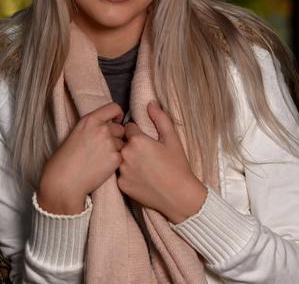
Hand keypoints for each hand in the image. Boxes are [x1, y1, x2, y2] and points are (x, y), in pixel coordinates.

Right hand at [37, 102, 124, 214]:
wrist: (63, 181)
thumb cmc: (65, 160)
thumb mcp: (76, 133)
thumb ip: (94, 126)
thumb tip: (110, 125)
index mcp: (90, 120)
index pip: (114, 108)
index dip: (117, 115)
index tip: (116, 121)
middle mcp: (102, 129)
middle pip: (120, 128)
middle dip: (115, 136)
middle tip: (102, 148)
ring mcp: (110, 143)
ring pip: (122, 143)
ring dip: (116, 150)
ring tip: (99, 159)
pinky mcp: (116, 158)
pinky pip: (122, 156)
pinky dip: (115, 161)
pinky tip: (102, 166)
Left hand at [117, 101, 206, 223]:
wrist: (178, 196)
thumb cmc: (177, 166)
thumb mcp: (172, 139)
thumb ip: (160, 118)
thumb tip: (150, 103)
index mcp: (137, 140)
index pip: (129, 128)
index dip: (139, 133)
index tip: (148, 141)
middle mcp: (125, 154)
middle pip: (122, 142)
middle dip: (131, 145)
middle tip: (146, 155)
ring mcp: (121, 171)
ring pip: (120, 158)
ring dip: (127, 159)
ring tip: (144, 167)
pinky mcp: (121, 185)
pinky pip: (120, 174)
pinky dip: (128, 174)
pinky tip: (141, 178)